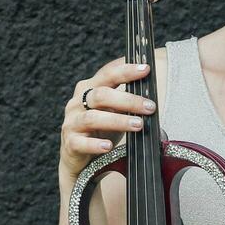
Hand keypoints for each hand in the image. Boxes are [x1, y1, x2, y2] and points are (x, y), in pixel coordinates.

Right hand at [60, 58, 156, 181]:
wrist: (77, 154)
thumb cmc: (100, 128)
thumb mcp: (112, 109)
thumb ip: (126, 99)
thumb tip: (153, 93)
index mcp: (89, 88)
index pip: (107, 74)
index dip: (126, 71)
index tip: (146, 69)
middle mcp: (78, 102)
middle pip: (101, 95)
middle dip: (128, 100)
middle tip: (150, 107)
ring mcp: (72, 122)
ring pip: (93, 118)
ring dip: (118, 121)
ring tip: (138, 125)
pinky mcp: (70, 143)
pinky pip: (82, 143)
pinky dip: (96, 144)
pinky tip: (109, 146)